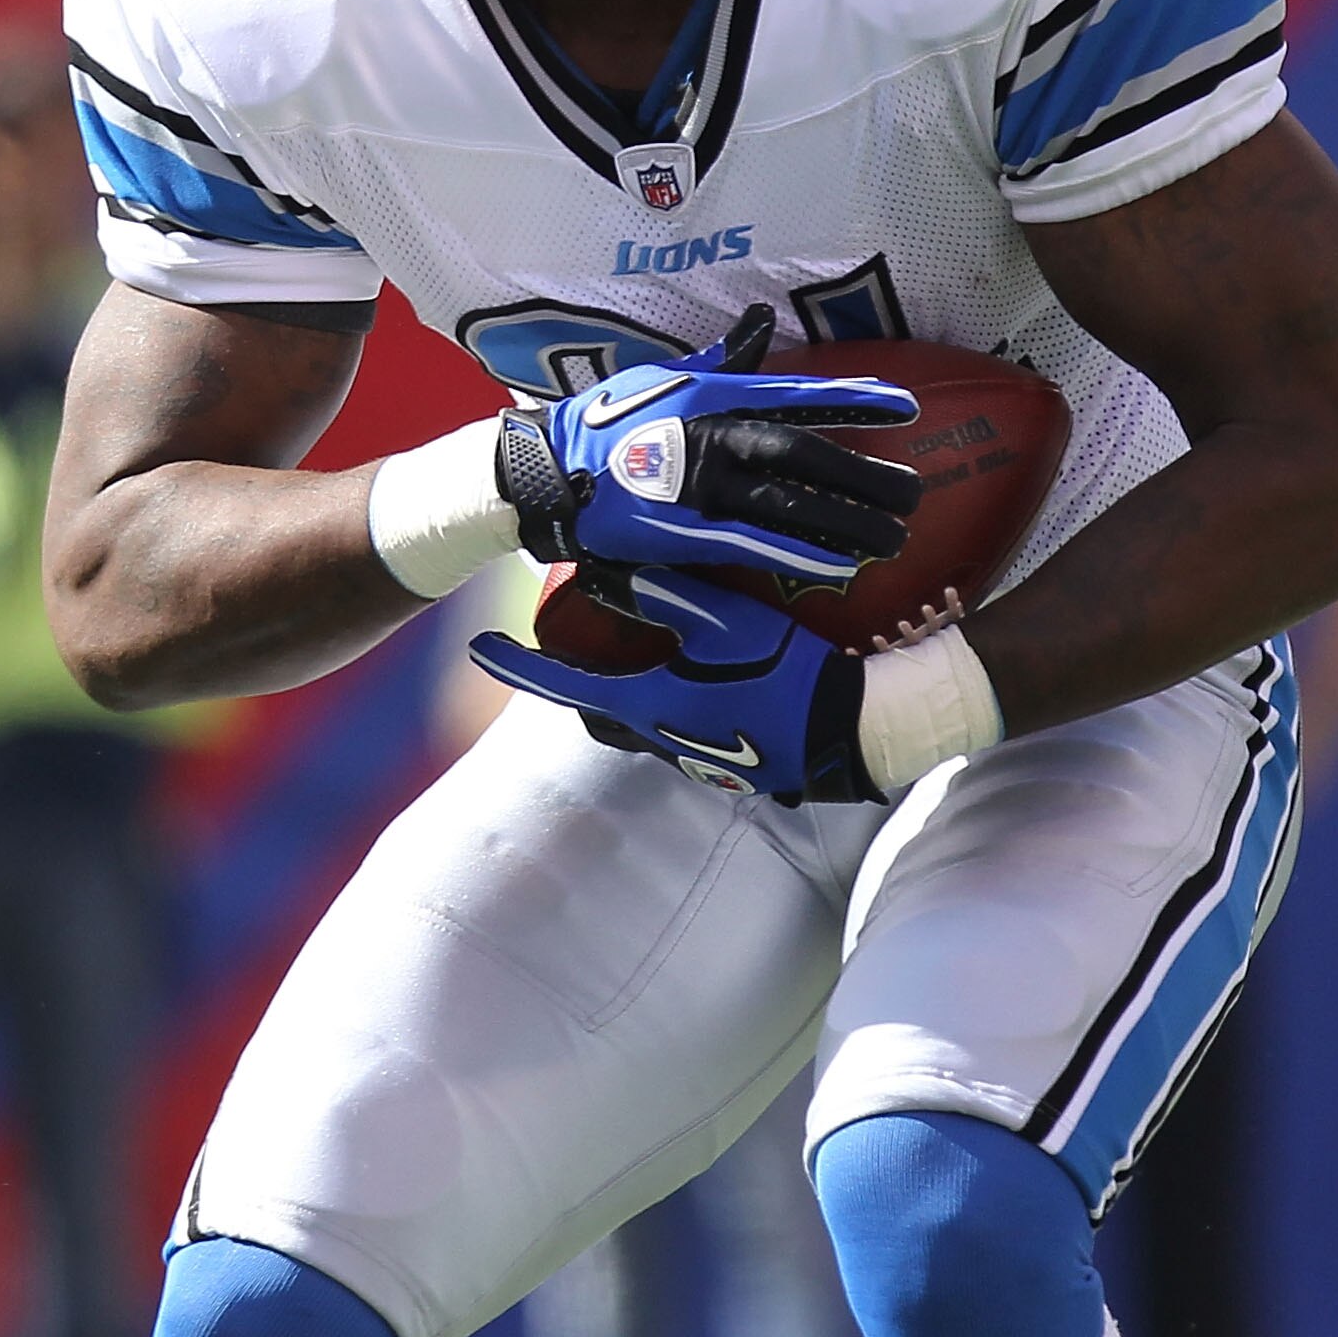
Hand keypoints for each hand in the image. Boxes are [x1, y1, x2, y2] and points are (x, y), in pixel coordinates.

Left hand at [470, 567, 879, 803]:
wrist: (856, 731)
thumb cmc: (789, 672)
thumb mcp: (727, 622)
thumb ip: (665, 596)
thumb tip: (609, 572)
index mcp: (648, 703)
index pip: (563, 684)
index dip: (518, 665)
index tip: (481, 647)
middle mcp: (662, 737)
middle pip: (598, 713)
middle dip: (579, 684)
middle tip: (575, 650)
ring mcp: (697, 757)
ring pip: (641, 725)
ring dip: (631, 695)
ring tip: (645, 658)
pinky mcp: (731, 764)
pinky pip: (684, 732)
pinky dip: (678, 704)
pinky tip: (705, 681)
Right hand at [494, 304, 920, 582]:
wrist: (546, 470)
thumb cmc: (605, 421)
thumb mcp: (665, 377)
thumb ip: (723, 357)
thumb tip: (760, 317)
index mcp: (714, 395)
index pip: (797, 395)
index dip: (853, 401)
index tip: (905, 407)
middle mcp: (712, 435)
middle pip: (805, 454)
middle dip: (862, 472)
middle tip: (913, 491)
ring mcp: (697, 484)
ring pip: (788, 503)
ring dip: (844, 520)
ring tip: (894, 535)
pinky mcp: (680, 529)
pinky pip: (751, 543)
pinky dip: (796, 553)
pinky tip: (838, 565)